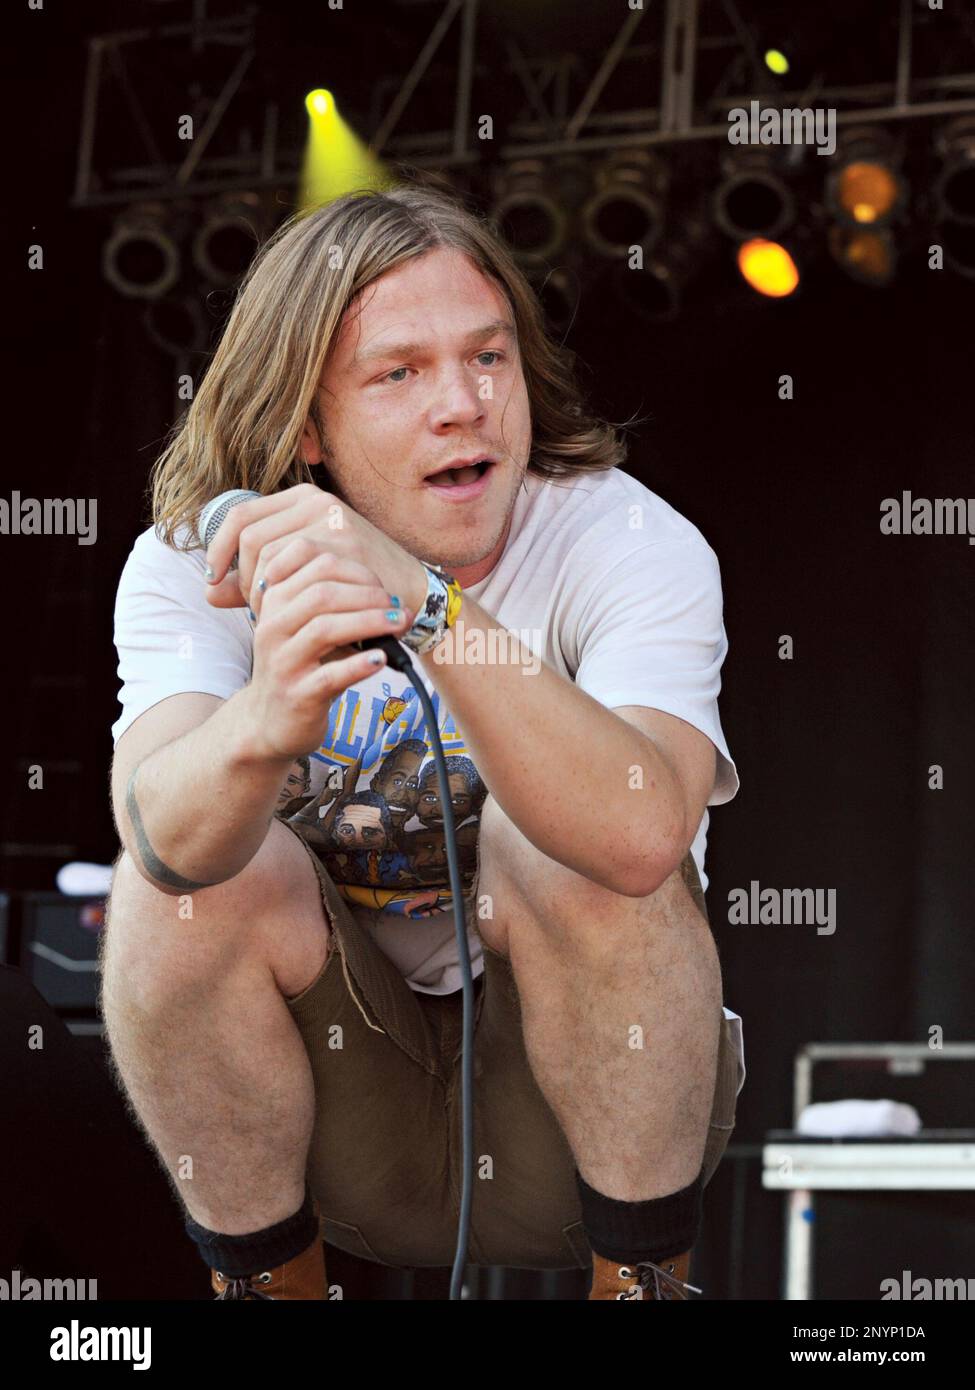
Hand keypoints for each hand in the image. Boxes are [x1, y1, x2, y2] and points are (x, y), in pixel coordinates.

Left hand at [204, 483, 427, 618]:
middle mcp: (315, 500)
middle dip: (241, 577)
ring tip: (270, 612)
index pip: (240, 516)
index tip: (213, 579)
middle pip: (249, 537)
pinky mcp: (344, 543)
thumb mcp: (300, 574)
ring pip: (267, 555)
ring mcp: (331, 519)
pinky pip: (291, 568)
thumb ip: (256, 581)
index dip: (219, 550)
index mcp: (301, 499)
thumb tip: (208, 594)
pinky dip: (280, 593)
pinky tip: (285, 611)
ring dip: (260, 589)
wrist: (409, 595)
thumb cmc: (351, 586)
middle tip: (253, 606)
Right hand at [235, 548, 413, 761]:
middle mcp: (273, 628)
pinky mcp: (298, 695)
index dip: (358, 572)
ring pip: (325, 629)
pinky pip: (331, 675)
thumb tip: (390, 596)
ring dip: (370, 622)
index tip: (384, 585)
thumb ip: (335, 605)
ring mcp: (282, 663)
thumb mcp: (307, 628)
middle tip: (398, 607)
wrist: (271, 719)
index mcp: (275, 602)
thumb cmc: (300, 666)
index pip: (316, 567)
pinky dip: (360, 664)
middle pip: (322, 594)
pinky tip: (382, 659)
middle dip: (369, 595)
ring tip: (399, 626)